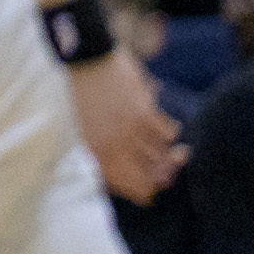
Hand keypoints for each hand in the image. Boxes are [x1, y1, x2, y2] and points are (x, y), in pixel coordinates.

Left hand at [71, 52, 183, 205]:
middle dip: (161, 178)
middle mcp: (116, 146)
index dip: (144, 193)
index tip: (150, 193)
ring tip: (164, 149)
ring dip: (167, 156)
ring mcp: (132, 131)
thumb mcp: (85, 129)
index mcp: (98, 152)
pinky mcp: (146, 113)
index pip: (132, 187)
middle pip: (153, 178)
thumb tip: (120, 177)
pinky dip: (169, 134)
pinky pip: (169, 134)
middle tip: (164, 171)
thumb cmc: (84, 96)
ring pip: (163, 158)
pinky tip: (161, 127)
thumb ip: (103, 154)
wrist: (87, 60)